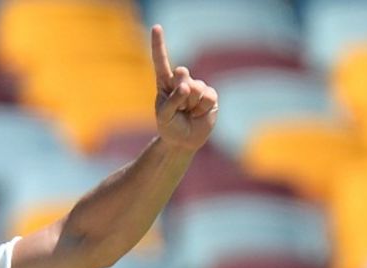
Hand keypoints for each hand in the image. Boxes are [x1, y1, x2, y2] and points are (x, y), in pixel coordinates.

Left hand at [151, 25, 217, 151]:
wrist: (183, 141)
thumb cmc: (169, 126)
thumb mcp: (164, 116)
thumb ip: (172, 100)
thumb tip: (186, 86)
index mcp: (165, 83)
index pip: (161, 62)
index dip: (159, 45)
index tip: (156, 27)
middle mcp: (181, 81)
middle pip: (181, 73)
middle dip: (179, 89)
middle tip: (179, 105)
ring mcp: (197, 87)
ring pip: (195, 88)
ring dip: (190, 104)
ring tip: (187, 113)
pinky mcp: (210, 96)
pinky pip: (207, 97)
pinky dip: (202, 108)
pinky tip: (198, 113)